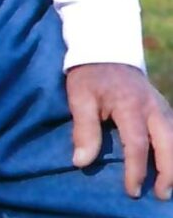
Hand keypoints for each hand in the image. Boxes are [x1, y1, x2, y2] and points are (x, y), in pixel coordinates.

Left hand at [67, 62, 172, 199]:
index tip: (131, 191)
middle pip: (168, 144)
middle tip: (160, 195)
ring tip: (167, 186)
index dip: (136, 171)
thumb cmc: (90, 75)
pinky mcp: (162, 107)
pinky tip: (168, 163)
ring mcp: (161, 106)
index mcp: (131, 105)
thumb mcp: (80, 97)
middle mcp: (152, 107)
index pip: (137, 145)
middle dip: (168, 172)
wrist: (103, 49)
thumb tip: (81, 162)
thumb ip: (84, 129)